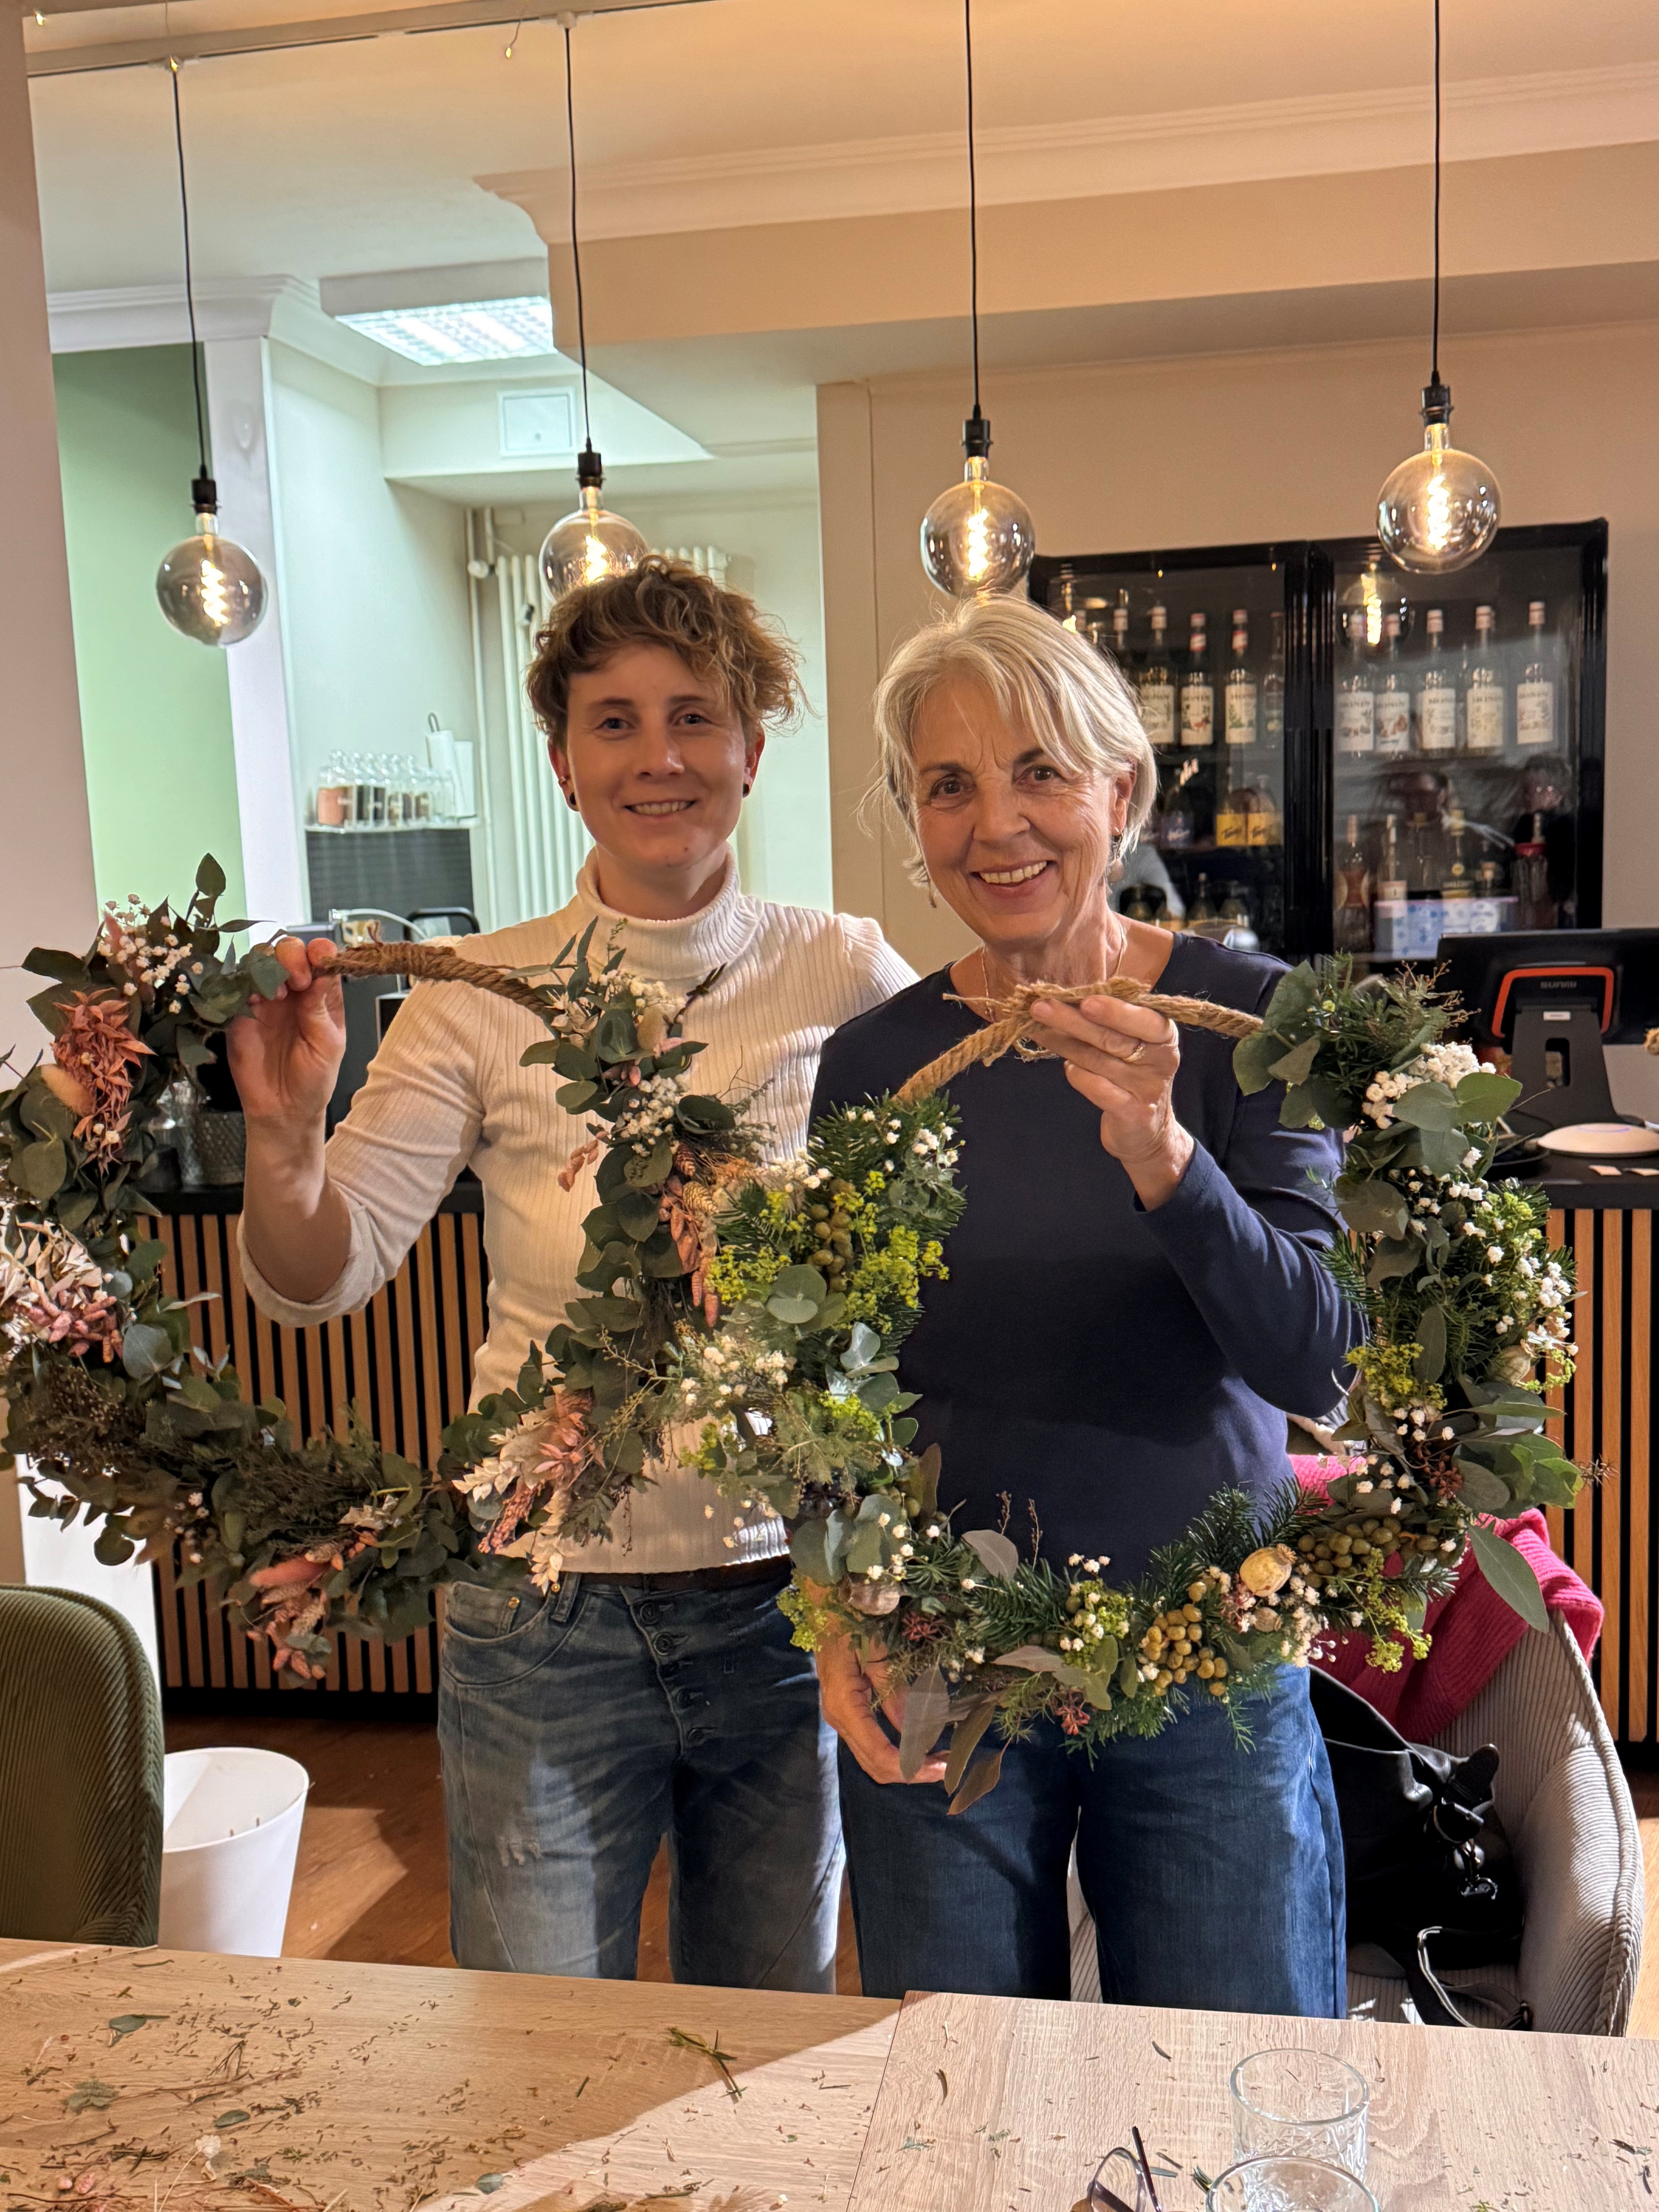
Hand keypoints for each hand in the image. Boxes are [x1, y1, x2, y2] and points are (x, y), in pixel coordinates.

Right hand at [227, 936, 345, 1132]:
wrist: (283, 1110)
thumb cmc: (313, 1080)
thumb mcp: (328, 1045)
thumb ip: (321, 1008)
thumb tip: (323, 970)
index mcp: (320, 996)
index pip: (320, 959)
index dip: (319, 951)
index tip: (321, 956)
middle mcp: (292, 993)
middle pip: (287, 952)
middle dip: (292, 956)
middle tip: (299, 980)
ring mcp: (264, 1000)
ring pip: (259, 961)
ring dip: (268, 966)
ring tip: (277, 993)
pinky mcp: (239, 1013)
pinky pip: (235, 986)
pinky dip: (244, 983)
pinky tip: (257, 1000)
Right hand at [814, 1628, 946, 1785]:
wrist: (825, 1604)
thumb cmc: (853, 1621)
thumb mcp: (879, 1653)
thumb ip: (896, 1693)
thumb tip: (919, 1732)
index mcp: (844, 1705)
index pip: (879, 1754)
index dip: (912, 1768)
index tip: (942, 1768)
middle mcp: (839, 1718)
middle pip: (875, 1764)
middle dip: (911, 1772)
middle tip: (946, 1766)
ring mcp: (841, 1716)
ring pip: (872, 1758)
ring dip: (905, 1763)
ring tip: (938, 1758)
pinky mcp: (847, 1710)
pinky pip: (871, 1742)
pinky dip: (896, 1750)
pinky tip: (918, 1743)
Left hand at [1030, 992, 1192, 1208]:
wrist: (1148, 1130)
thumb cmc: (1132, 1075)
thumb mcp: (1132, 1045)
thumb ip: (1109, 1023)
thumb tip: (1063, 999)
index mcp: (1164, 1036)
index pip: (1145, 1019)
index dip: (1115, 1011)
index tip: (1085, 1001)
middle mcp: (1160, 1061)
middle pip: (1111, 1038)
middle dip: (1071, 1020)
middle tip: (1039, 1007)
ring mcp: (1147, 1088)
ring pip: (1096, 1060)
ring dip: (1063, 1043)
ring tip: (1038, 1028)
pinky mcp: (1131, 1111)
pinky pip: (1093, 1086)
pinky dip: (1076, 1074)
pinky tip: (1069, 1067)